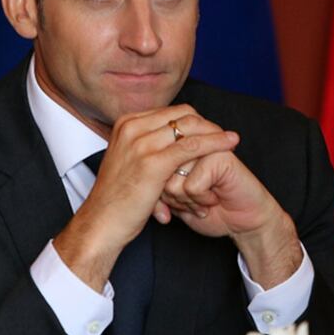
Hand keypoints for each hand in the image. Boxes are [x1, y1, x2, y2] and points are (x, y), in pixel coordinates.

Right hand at [53, 105, 237, 291]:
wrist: (101, 223)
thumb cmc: (117, 198)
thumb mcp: (127, 161)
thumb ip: (144, 146)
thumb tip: (167, 139)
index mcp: (126, 124)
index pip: (171, 112)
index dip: (195, 120)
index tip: (211, 131)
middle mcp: (132, 127)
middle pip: (182, 114)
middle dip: (207, 124)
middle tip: (225, 135)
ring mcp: (141, 143)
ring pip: (190, 127)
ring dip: (214, 132)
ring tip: (232, 140)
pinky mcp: (153, 162)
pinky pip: (192, 146)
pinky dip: (214, 143)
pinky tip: (229, 145)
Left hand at [161, 148, 303, 288]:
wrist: (242, 220)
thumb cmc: (206, 209)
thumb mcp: (170, 196)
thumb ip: (153, 180)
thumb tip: (139, 174)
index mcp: (176, 144)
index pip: (147, 164)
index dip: (159, 191)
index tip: (175, 201)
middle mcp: (189, 140)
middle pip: (157, 171)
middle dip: (171, 195)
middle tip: (190, 202)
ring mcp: (205, 145)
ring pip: (172, 178)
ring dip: (186, 200)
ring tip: (202, 200)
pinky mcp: (220, 157)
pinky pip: (192, 185)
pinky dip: (201, 200)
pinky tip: (214, 199)